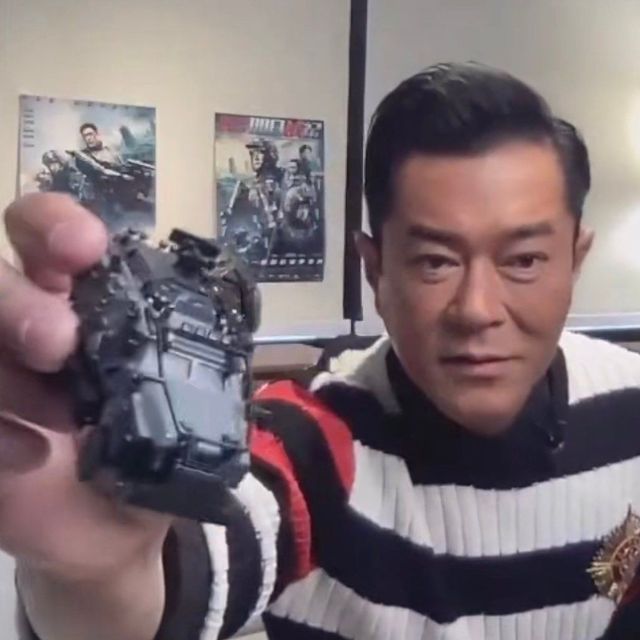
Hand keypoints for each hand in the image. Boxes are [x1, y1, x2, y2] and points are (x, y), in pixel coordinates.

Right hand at [0, 193, 171, 582]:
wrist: (111, 524)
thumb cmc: (150, 446)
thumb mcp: (177, 403)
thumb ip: (179, 360)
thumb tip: (198, 332)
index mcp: (79, 301)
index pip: (46, 235)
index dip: (55, 225)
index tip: (85, 247)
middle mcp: (23, 324)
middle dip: (18, 304)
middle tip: (58, 342)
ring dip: (10, 377)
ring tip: (62, 418)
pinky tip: (31, 457)